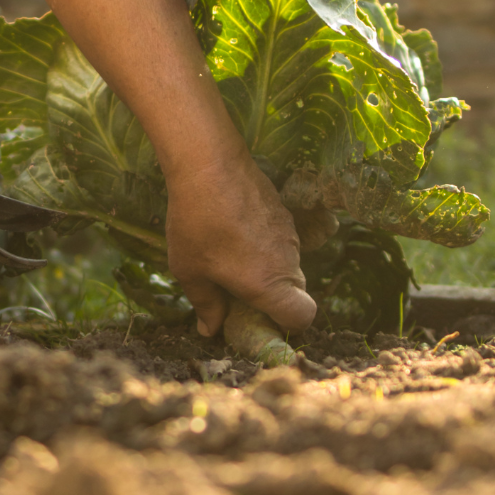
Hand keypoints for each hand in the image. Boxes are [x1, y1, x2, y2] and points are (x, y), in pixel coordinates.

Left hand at [163, 150, 316, 339]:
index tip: (261, 320)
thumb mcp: (191, 271)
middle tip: (237, 291)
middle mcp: (287, 261)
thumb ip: (206, 305)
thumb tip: (211, 330)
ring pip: (287, 264)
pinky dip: (264, 245)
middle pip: (294, 292)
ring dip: (266, 269)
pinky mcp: (283, 212)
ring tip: (228, 254)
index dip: (288, 325)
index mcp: (268, 283)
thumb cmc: (197, 223)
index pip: (303, 317)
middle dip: (271, 298)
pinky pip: (280, 241)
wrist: (209, 165)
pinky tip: (233, 230)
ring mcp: (289, 234)